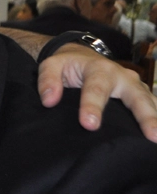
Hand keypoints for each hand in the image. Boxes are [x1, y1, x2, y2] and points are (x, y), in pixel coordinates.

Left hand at [38, 43, 156, 141]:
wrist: (81, 57)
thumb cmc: (67, 65)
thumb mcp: (51, 65)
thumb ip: (48, 80)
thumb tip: (49, 101)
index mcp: (99, 69)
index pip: (97, 88)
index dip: (92, 106)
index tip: (89, 125)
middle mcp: (122, 76)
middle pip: (137, 96)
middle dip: (145, 116)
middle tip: (152, 135)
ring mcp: (134, 86)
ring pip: (149, 102)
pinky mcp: (140, 94)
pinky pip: (152, 106)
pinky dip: (156, 119)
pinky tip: (156, 136)